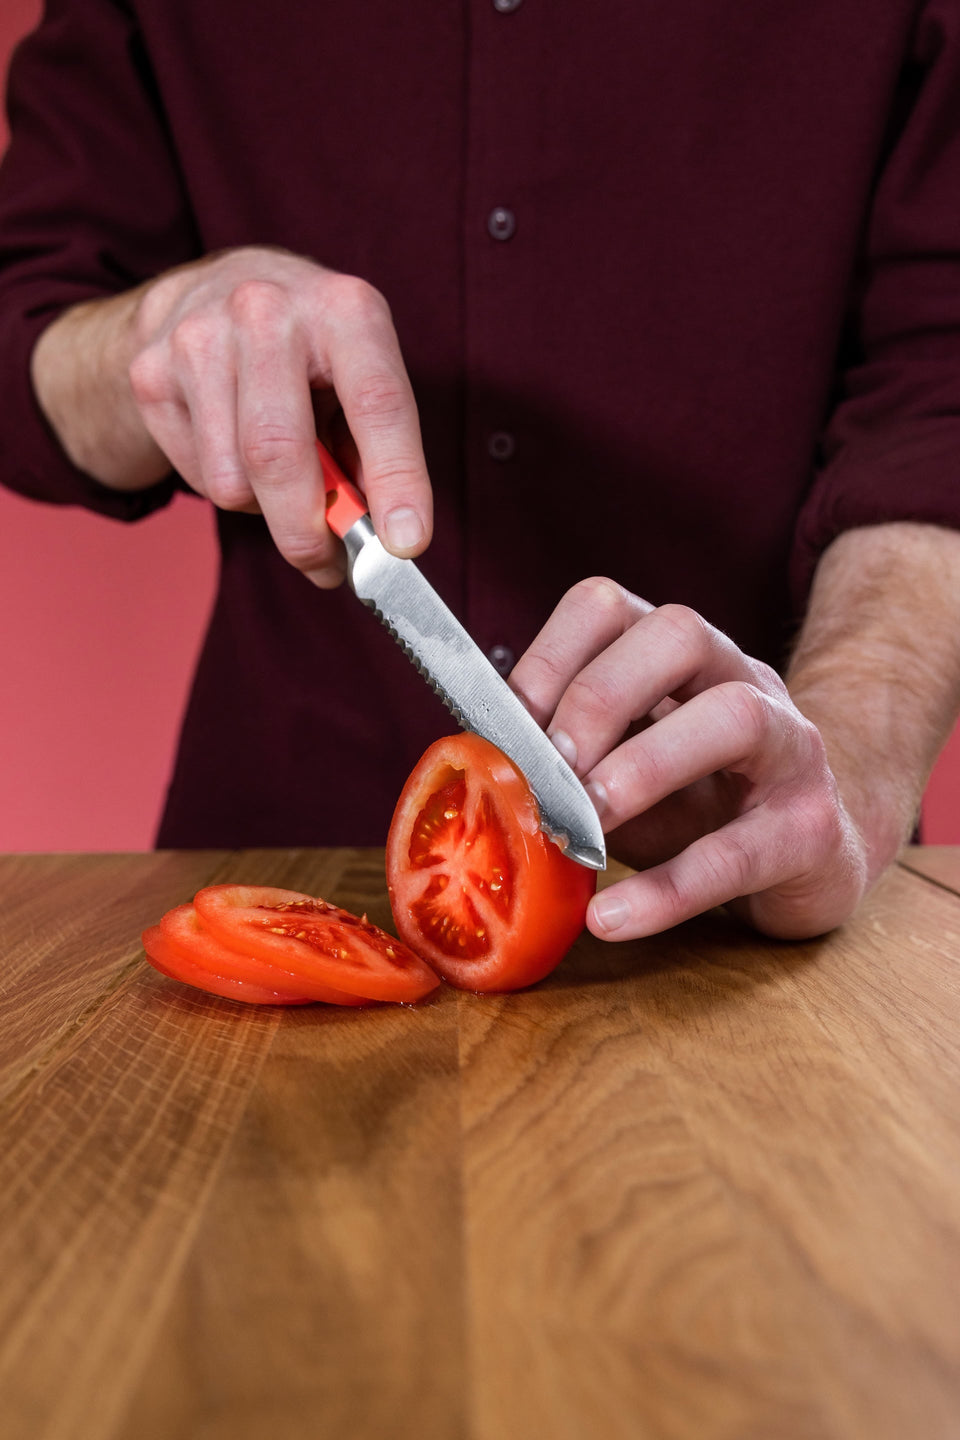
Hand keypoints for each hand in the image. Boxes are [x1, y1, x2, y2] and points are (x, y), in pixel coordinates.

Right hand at [122, 247, 429, 584]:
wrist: (210, 294)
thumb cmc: (308, 353)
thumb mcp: (358, 380)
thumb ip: (374, 454)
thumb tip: (385, 536)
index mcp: (343, 309)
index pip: (378, 403)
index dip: (397, 480)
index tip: (405, 543)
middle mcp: (267, 310)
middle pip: (279, 452)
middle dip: (307, 532)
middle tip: (328, 567)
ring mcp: (200, 337)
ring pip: (233, 481)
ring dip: (266, 510)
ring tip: (283, 483)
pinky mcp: (152, 372)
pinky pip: (200, 478)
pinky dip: (230, 491)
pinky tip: (239, 454)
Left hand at [509, 577, 869, 941]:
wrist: (809, 858)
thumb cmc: (693, 805)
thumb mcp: (615, 771)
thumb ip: (558, 763)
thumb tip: (471, 774)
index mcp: (675, 655)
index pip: (608, 607)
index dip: (547, 659)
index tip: (503, 728)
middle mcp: (738, 677)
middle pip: (677, 632)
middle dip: (597, 698)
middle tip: (547, 773)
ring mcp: (789, 745)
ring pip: (734, 716)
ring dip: (643, 769)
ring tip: (584, 830)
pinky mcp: (811, 829)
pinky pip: (743, 850)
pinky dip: (669, 888)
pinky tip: (612, 916)